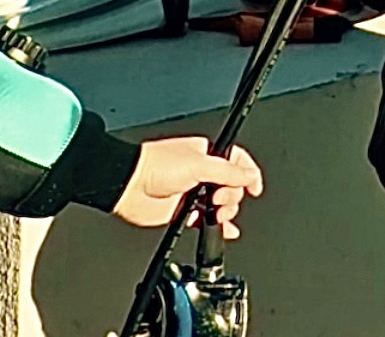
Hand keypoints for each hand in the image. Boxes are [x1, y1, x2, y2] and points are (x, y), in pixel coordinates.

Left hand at [110, 137, 262, 235]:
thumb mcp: (198, 164)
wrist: (129, 186)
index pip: (235, 160)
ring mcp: (192, 192)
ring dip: (225, 212)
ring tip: (215, 214)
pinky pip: (207, 220)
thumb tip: (250, 175)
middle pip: (232, 186)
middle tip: (218, 198)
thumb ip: (228, 171)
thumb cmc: (155, 165)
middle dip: (232, 196)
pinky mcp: (184, 211)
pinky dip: (217, 226)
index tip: (254, 188)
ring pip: (221, 205)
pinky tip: (224, 230)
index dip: (248, 173)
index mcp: (204, 153)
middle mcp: (200, 171)